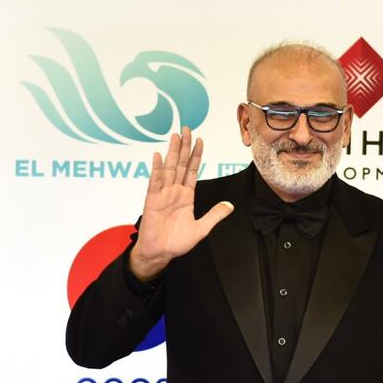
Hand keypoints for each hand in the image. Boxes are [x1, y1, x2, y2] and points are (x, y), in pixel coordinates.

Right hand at [129, 127, 233, 280]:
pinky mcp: (152, 200)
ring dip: (172, 152)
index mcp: (186, 195)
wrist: (160, 253)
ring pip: (169, 168)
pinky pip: (155, 182)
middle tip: (187, 129)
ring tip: (176, 136)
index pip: (192, 170)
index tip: (200, 141)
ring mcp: (162, 194)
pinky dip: (157, 169)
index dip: (196, 155)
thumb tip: (229, 205)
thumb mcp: (202, 229)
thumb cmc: (176, 242)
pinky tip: (159, 157)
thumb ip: (215, 215)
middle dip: (185, 146)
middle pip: (181, 164)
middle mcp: (174, 191)